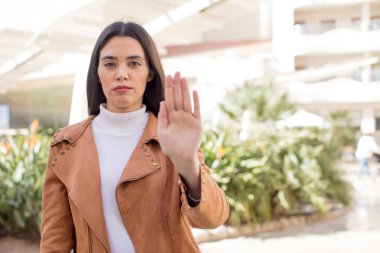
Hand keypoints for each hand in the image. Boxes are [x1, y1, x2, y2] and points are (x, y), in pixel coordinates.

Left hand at [157, 72, 201, 197]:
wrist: (181, 157)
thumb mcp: (162, 132)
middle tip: (177, 72)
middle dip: (177, 85)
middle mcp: (179, 115)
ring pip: (186, 100)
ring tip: (184, 78)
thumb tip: (163, 102)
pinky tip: (194, 92)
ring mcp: (188, 118)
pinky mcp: (197, 123)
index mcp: (170, 116)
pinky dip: (196, 101)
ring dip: (185, 89)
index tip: (168, 76)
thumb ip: (163, 117)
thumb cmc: (170, 147)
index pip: (169, 99)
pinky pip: (196, 110)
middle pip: (178, 97)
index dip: (169, 88)